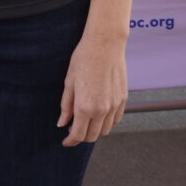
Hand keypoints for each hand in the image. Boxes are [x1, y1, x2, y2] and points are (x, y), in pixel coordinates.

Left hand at [57, 31, 127, 146]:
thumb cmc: (84, 59)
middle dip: (81, 137)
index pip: (77, 134)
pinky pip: (115, 120)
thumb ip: (66, 106)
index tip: (65, 141)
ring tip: (86, 121)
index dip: (70, 141)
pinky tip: (99, 115)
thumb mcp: (69, 82)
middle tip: (73, 129)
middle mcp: (101, 110)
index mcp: (85, 107)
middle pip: (92, 136)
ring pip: (105, 130)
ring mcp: (114, 105)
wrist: (105, 44)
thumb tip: (62, 123)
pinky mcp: (123, 99)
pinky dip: (107, 123)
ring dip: (95, 131)